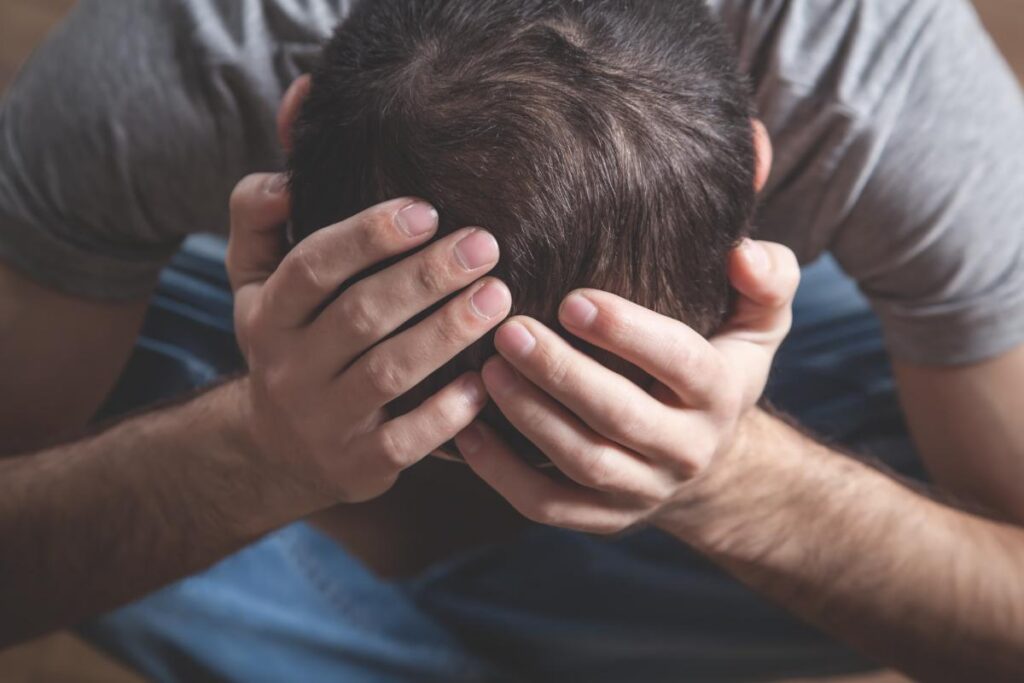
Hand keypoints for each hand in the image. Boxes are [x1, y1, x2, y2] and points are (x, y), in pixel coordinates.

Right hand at [226, 173, 510, 506]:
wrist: (278, 449)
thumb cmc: (289, 342)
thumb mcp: (254, 281)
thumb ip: (257, 218)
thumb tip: (284, 178)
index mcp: (269, 314)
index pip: (312, 267)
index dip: (368, 237)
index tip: (427, 211)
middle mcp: (290, 368)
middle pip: (360, 315)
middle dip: (425, 277)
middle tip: (483, 246)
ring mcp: (324, 420)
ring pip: (389, 372)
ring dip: (447, 333)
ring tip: (498, 297)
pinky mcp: (359, 464)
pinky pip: (407, 439)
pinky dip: (448, 411)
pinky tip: (484, 381)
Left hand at [454, 239, 799, 533]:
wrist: (708, 455)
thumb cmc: (717, 362)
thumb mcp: (759, 321)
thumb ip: (767, 278)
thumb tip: (740, 251)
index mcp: (722, 392)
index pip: (681, 363)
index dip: (628, 334)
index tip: (572, 299)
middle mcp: (688, 449)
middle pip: (621, 417)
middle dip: (561, 374)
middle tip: (508, 331)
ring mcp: (645, 490)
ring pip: (583, 463)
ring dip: (530, 418)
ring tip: (486, 370)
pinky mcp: (605, 517)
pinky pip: (549, 506)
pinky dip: (503, 475)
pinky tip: (466, 431)